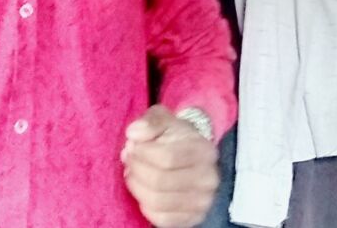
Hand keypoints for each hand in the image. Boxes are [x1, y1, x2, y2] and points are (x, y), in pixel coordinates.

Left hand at [121, 105, 218, 227]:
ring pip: (158, 202)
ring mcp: (202, 202)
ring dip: (137, 187)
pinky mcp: (193, 219)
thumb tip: (133, 133)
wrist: (192, 155)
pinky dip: (145, 206)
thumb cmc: (175, 135)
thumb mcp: (163, 119)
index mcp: (203, 150)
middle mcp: (208, 178)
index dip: (142, 153)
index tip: (131, 146)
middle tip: (128, 160)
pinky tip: (142, 190)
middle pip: (160, 181)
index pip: (166, 157)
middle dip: (136, 170)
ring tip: (131, 174)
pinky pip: (162, 220)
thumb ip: (150, 122)